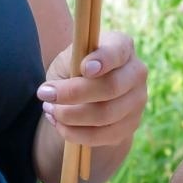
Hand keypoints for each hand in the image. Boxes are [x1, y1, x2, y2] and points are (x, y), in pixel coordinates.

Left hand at [38, 31, 147, 150]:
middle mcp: (137, 73)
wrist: (89, 90)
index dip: (103, 60)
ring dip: (70, 116)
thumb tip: (54, 90)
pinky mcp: (130, 126)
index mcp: (122, 46)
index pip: (117, 52)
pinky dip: (75, 133)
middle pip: (111, 87)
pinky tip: (59, 124)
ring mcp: (137, 101)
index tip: (84, 68)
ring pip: (105, 115)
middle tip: (45, 94)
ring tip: (49, 110)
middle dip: (73, 94)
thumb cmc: (77, 67)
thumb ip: (68, 65)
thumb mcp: (70, 56)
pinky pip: (102, 136)